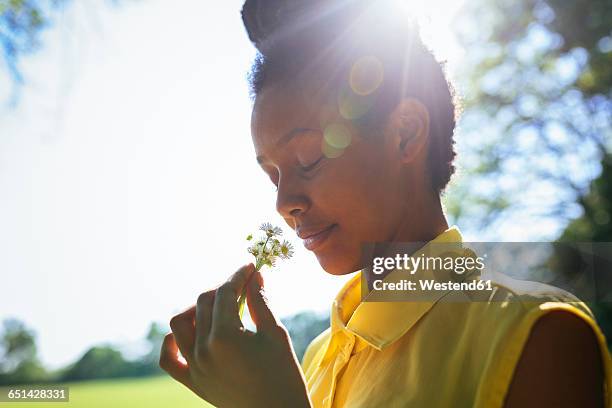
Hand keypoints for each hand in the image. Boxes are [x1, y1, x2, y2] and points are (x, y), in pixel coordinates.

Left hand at [160, 264, 311, 407]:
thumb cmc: (283, 375)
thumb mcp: (275, 333)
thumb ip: (260, 302)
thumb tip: (254, 276)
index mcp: (225, 337)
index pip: (225, 293)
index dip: (237, 275)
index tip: (250, 267)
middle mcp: (203, 350)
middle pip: (203, 302)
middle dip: (223, 288)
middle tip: (242, 285)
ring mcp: (194, 367)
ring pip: (179, 324)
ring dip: (196, 309)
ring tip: (217, 308)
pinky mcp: (192, 382)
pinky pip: (168, 357)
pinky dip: (172, 341)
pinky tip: (191, 333)